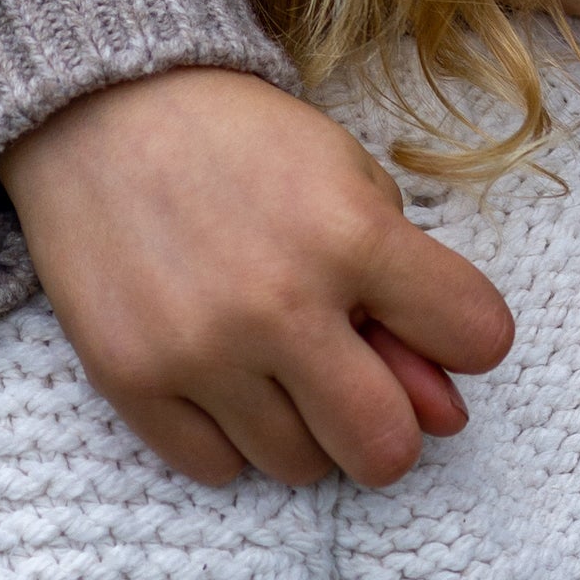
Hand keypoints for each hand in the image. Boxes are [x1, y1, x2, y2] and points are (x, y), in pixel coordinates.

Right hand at [0, 68, 512, 491]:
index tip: (429, 328)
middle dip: (389, 427)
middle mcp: (279, 305)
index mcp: (352, 236)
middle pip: (385, 447)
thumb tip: (446, 413)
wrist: (102, 111)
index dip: (464, 341)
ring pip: (299, 465)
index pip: (477, 339)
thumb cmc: (243, 144)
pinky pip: (216, 468)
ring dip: (304, 429)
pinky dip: (229, 438)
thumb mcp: (352, 181)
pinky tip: (222, 378)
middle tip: (359, 387)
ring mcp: (200, 351)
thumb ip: (412, 293)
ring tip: (276, 362)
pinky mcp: (130, 380)